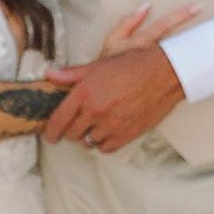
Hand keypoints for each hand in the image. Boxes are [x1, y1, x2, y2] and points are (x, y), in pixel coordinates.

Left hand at [43, 40, 184, 150]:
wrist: (164, 73)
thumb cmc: (132, 65)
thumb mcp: (99, 65)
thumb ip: (72, 74)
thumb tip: (49, 74)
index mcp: (85, 93)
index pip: (59, 119)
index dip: (50, 131)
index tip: (49, 135)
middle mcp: (95, 112)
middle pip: (72, 134)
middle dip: (69, 132)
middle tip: (73, 127)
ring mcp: (112, 125)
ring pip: (88, 142)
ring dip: (87, 137)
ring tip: (91, 129)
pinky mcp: (127, 134)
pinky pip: (106, 148)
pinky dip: (102, 144)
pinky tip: (105, 134)